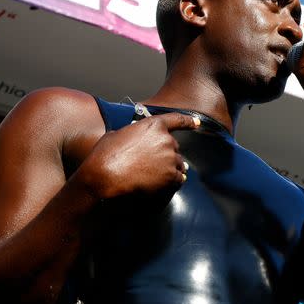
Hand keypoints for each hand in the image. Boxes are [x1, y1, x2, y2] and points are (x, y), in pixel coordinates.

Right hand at [73, 112, 198, 199]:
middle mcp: (166, 140)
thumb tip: (133, 138)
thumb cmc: (106, 154)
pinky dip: (172, 181)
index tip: (197, 123)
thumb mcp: (117, 134)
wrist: (106, 176)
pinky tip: (164, 184)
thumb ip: (133, 133)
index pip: (177, 120)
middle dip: (165, 154)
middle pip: (174, 147)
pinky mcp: (171, 176)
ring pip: (178, 163)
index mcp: (154, 125)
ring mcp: (170, 158)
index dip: (189, 121)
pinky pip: (178, 178)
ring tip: (155, 175)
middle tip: (150, 163)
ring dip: (170, 167)